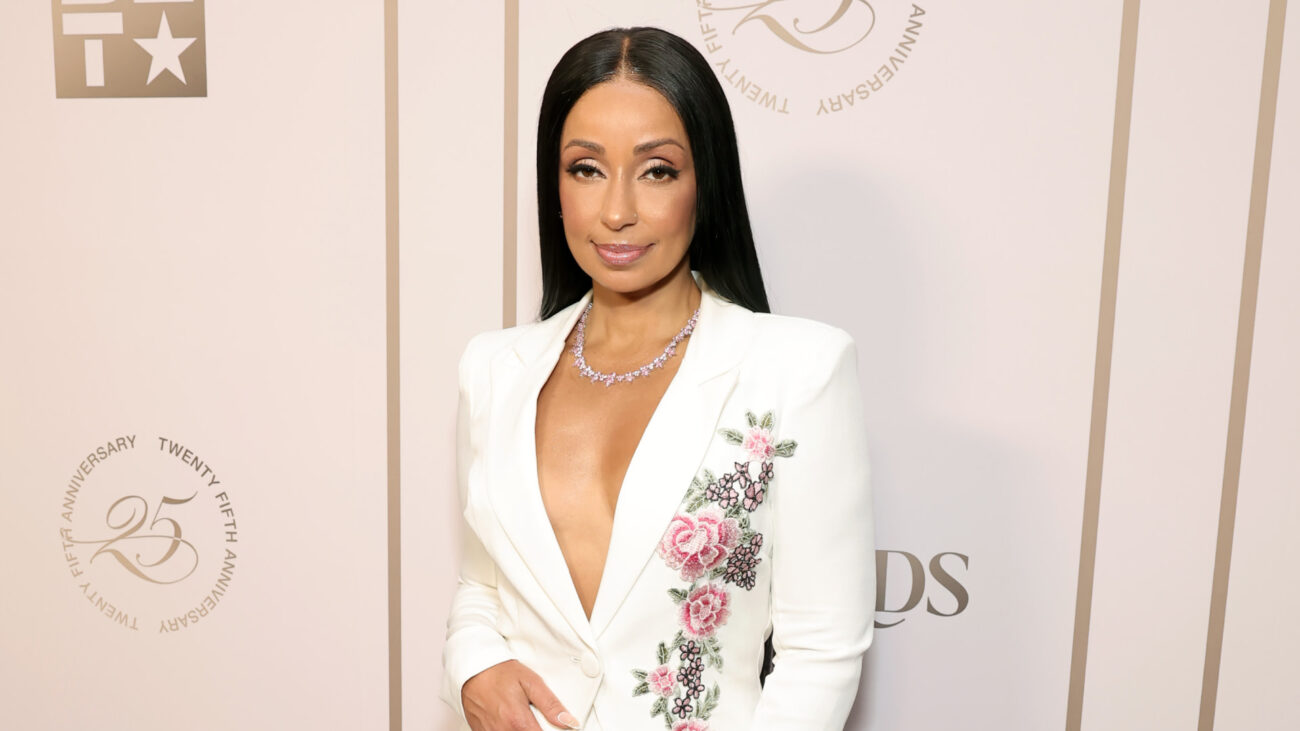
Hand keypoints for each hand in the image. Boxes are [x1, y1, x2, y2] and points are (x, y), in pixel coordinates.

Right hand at [462, 659, 581, 729]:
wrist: (473, 668)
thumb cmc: (499, 672)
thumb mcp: (531, 682)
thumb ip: (551, 704)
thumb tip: (569, 721)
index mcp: (518, 722)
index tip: (552, 727)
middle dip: (534, 729)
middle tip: (534, 718)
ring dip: (521, 730)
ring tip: (521, 718)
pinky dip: (507, 729)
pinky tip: (509, 721)